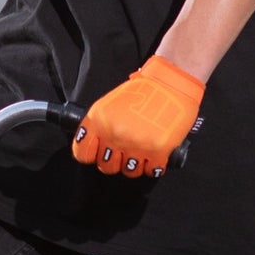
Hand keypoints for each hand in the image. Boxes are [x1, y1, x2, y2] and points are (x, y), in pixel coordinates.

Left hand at [72, 55, 203, 179]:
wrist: (172, 83)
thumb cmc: (144, 89)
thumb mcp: (111, 102)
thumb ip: (101, 123)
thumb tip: (97, 143)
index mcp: (99, 120)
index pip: (82, 152)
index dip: (91, 155)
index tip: (98, 153)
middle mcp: (114, 134)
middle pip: (106, 166)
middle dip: (114, 161)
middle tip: (123, 152)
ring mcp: (136, 144)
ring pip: (129, 171)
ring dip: (135, 165)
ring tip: (141, 153)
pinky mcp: (157, 150)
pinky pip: (151, 171)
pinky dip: (153, 166)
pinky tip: (155, 155)